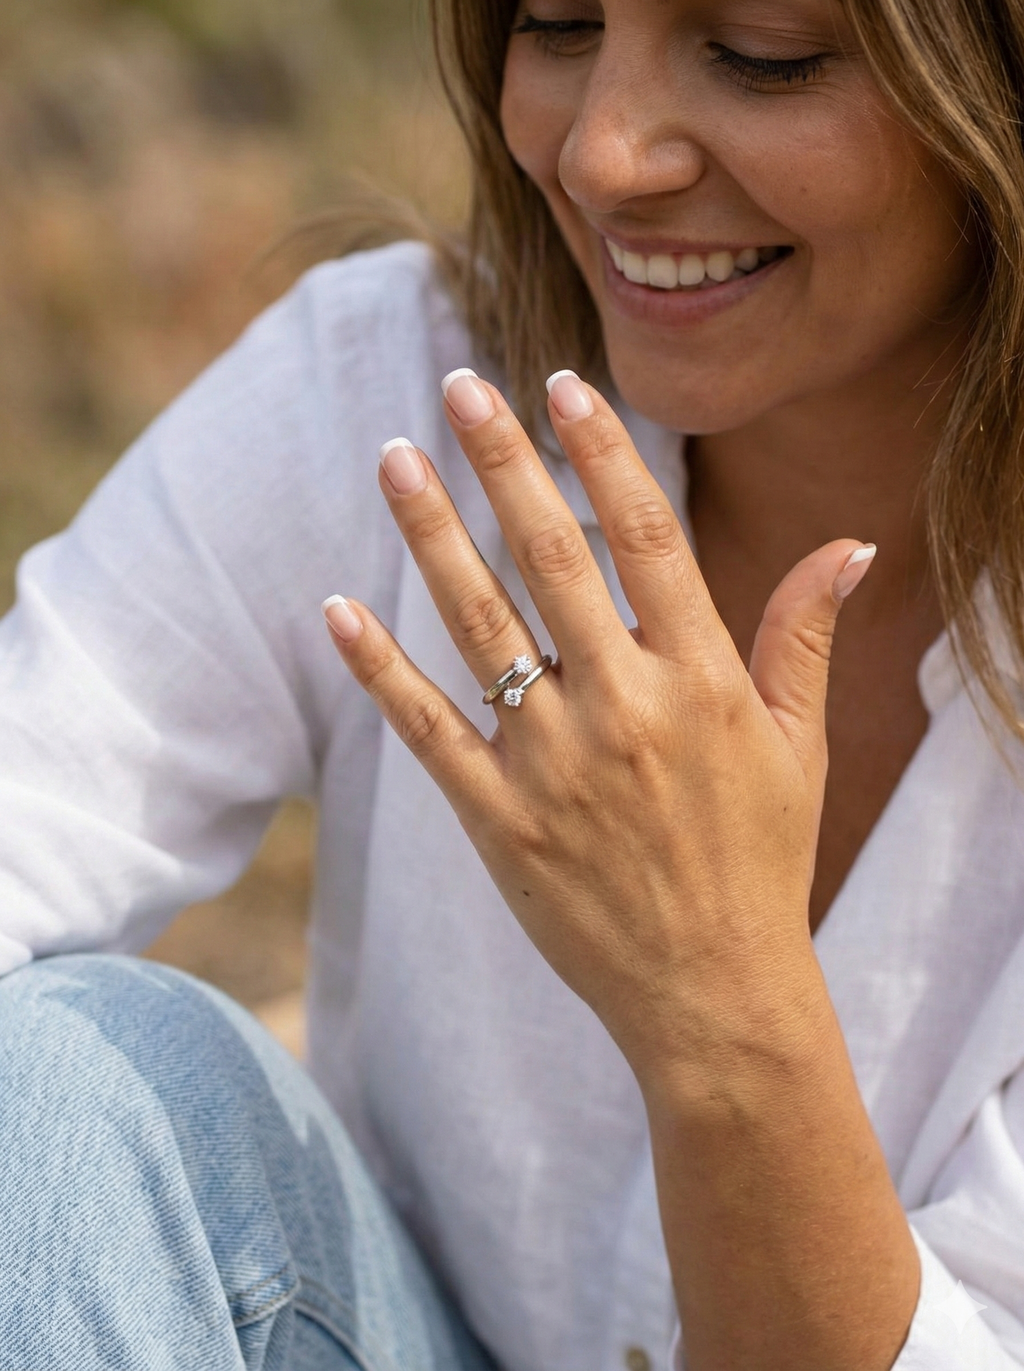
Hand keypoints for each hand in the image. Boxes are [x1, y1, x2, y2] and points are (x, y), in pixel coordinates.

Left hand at [322, 368, 874, 1083]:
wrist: (712, 995)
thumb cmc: (761, 864)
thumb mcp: (800, 748)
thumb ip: (806, 638)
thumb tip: (853, 545)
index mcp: (703, 681)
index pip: (646, 538)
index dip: (600, 454)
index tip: (561, 386)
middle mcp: (625, 708)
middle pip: (552, 558)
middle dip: (502, 463)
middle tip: (459, 388)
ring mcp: (555, 764)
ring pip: (482, 625)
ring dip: (434, 535)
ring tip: (397, 460)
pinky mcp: (500, 820)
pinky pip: (429, 729)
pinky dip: (381, 668)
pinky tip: (338, 610)